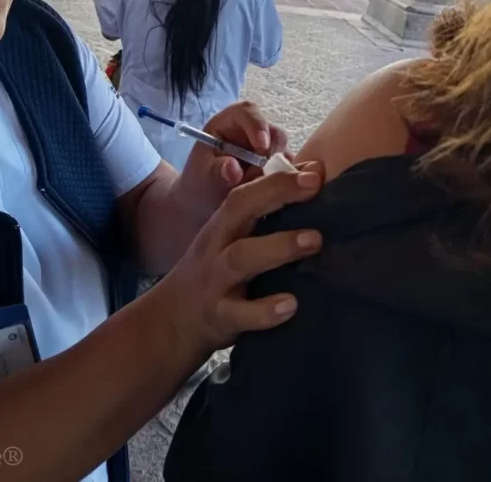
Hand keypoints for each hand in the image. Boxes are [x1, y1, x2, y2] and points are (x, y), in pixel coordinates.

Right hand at [161, 167, 322, 352]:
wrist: (174, 318)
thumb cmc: (216, 267)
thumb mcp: (232, 236)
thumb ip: (266, 209)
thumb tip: (314, 176)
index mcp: (225, 223)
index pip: (248, 191)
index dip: (279, 180)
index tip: (315, 172)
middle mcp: (218, 244)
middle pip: (239, 210)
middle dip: (277, 194)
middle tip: (316, 188)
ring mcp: (217, 280)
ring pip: (241, 258)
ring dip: (279, 247)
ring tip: (315, 240)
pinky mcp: (220, 316)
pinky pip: (240, 313)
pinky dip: (265, 311)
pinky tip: (291, 305)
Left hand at [180, 100, 288, 219]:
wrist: (204, 205)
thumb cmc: (199, 185)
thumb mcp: (202, 180)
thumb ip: (216, 173)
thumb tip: (233, 169)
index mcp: (226, 124)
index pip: (245, 111)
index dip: (257, 124)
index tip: (262, 146)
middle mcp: (248, 132)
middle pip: (270, 129)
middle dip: (273, 150)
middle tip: (266, 174)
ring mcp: (264, 147)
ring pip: (282, 149)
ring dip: (279, 166)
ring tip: (265, 187)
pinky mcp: (274, 164)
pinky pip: (287, 165)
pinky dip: (286, 176)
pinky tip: (277, 191)